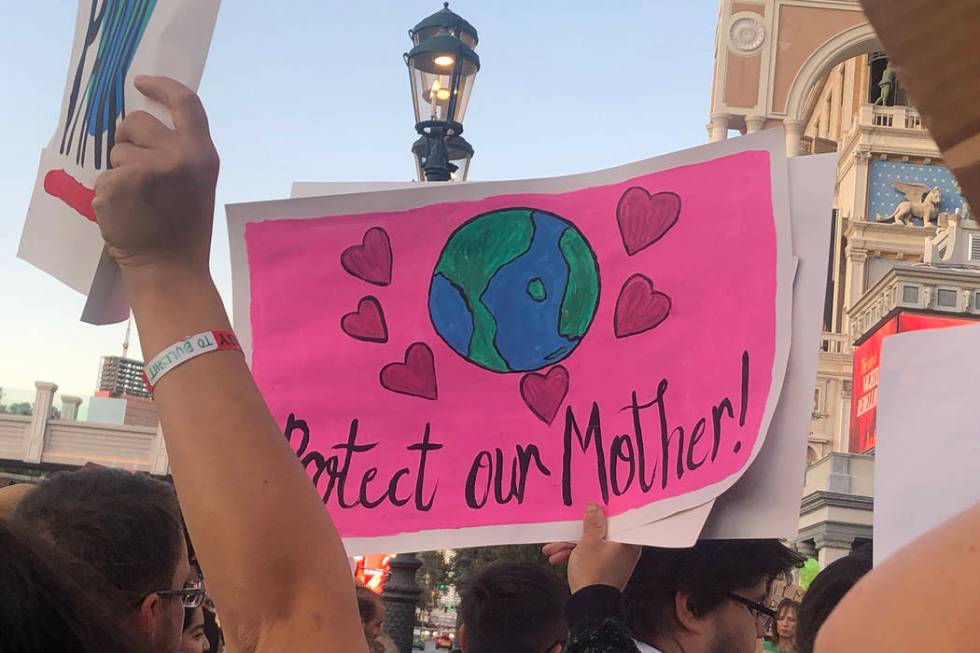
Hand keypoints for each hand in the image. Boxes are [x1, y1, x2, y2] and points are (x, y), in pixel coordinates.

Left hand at [92, 75, 218, 277]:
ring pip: (116, 150)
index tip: (143, 82)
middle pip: (136, 122)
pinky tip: (125, 212)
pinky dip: (109, 192)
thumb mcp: (198, 183)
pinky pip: (104, 175)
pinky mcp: (118, 184)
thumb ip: (182, 152)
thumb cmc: (184, 229)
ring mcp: (147, 169)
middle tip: (140, 173)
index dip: (163, 87)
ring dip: (119, 170)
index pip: (186, 103)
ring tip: (137, 200)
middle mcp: (178, 156)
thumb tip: (146, 127)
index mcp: (202, 154)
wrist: (170, 268)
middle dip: (130, 140)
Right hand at [542, 503, 640, 592]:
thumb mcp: (588, 543)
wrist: (589, 606)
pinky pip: (591, 555)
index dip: (600, 512)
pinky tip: (556, 558)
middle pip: (600, 532)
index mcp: (627, 541)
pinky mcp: (605, 569)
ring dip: (571, 546)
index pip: (615, 519)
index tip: (588, 507)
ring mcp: (614, 560)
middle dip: (577, 533)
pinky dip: (576, 555)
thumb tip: (594, 507)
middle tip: (562, 530)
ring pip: (592, 545)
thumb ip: (592, 523)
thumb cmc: (592, 572)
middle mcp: (624, 550)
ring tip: (550, 550)